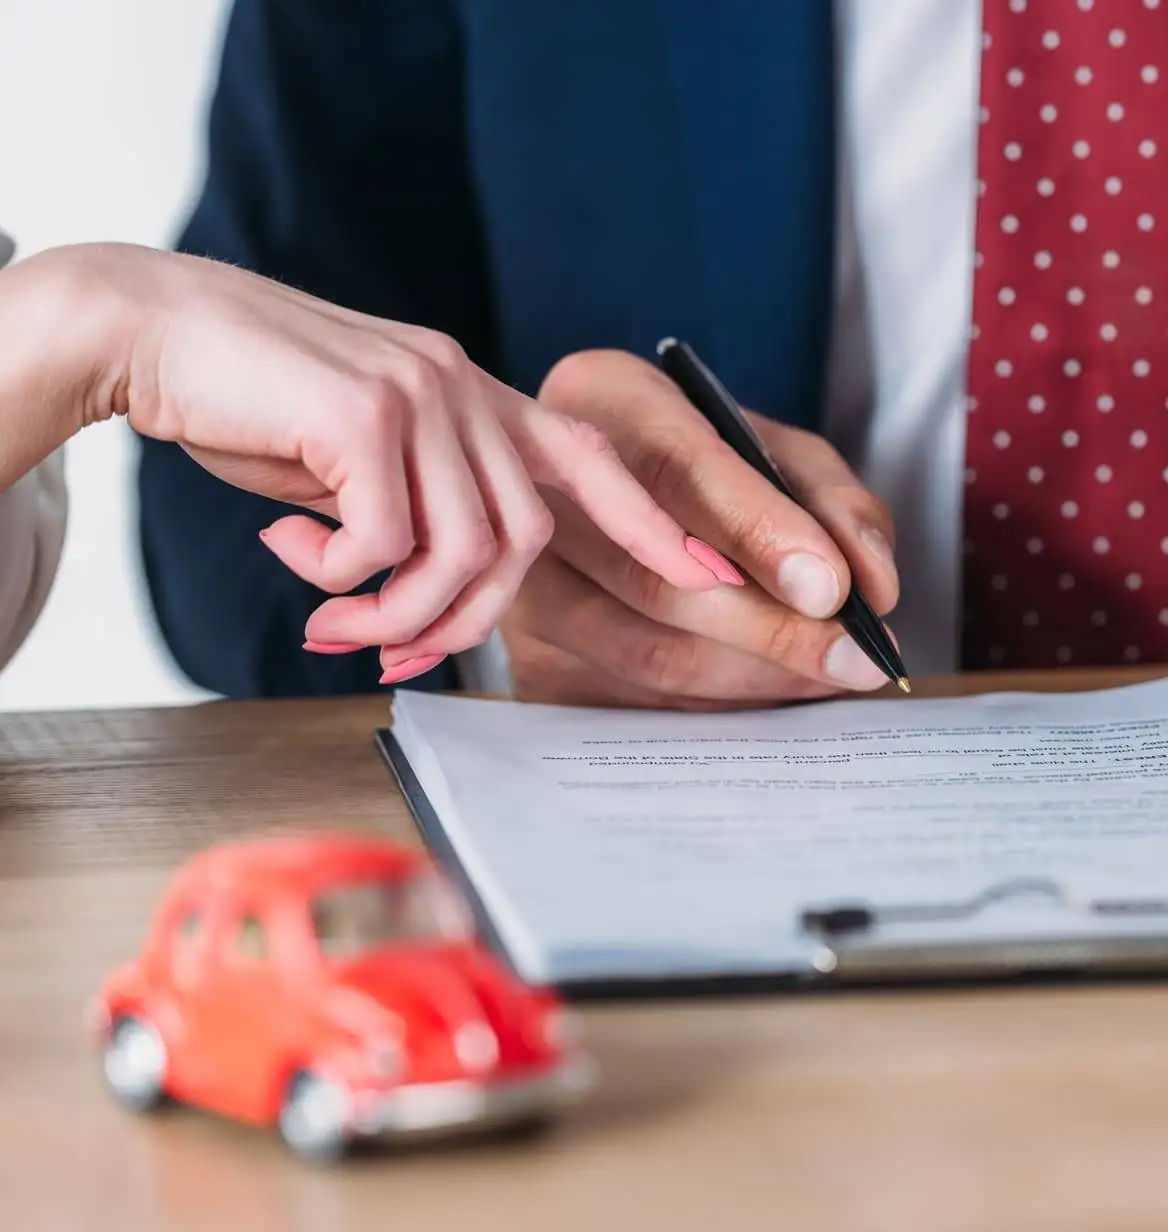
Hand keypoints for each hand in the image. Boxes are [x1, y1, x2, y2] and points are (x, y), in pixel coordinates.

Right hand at [61, 245, 724, 682]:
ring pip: (462, 553)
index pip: (591, 457)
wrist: (147, 329)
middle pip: (523, 542)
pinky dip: (338, 578)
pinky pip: (384, 544)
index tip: (709, 576)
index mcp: (474, 394)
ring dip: (396, 616)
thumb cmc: (248, 401)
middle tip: (392, 655)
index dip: (652, 523)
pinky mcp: (366, 413)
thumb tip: (429, 603)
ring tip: (330, 623)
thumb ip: (415, 508)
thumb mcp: (356, 459)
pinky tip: (283, 552)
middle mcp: (463, 385)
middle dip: (464, 624)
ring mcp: (422, 392)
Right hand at [501, 348, 900, 709]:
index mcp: (606, 400)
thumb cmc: (710, 467)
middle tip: (857, 656)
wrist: (615, 496)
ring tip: (828, 673)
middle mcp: (543, 487)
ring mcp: (523, 581)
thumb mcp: (781, 453)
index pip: (676, 468)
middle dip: (773, 629)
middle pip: (656, 579)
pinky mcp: (531, 659)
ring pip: (646, 653)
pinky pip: (635, 703)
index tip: (832, 588)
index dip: (758, 531)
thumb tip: (871, 590)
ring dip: (756, 676)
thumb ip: (835, 505)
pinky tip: (772, 689)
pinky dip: (720, 704)